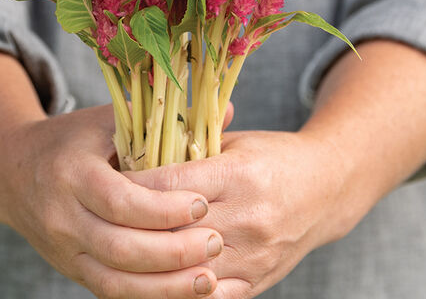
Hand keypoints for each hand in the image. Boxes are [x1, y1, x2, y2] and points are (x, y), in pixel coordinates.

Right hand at [0, 104, 224, 297]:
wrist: (12, 171)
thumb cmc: (71, 138)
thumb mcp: (107, 118)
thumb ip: (162, 117)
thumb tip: (229, 109)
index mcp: (72, 173)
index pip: (119, 200)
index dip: (162, 208)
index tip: (202, 203)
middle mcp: (63, 216)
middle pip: (120, 248)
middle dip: (172, 251)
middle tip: (216, 242)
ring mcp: (64, 249)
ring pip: (115, 281)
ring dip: (164, 286)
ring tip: (210, 278)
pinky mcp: (70, 269)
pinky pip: (110, 292)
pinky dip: (147, 296)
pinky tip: (181, 293)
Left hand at [124, 127, 364, 298]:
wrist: (327, 187)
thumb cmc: (274, 156)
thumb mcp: (236, 142)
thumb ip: (192, 150)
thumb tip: (139, 152)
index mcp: (238, 175)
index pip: (171, 187)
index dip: (133, 187)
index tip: (105, 181)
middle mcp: (247, 219)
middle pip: (173, 234)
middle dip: (132, 228)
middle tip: (99, 220)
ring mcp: (254, 256)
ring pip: (186, 274)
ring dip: (148, 268)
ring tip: (115, 256)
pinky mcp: (257, 281)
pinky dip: (177, 293)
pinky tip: (150, 284)